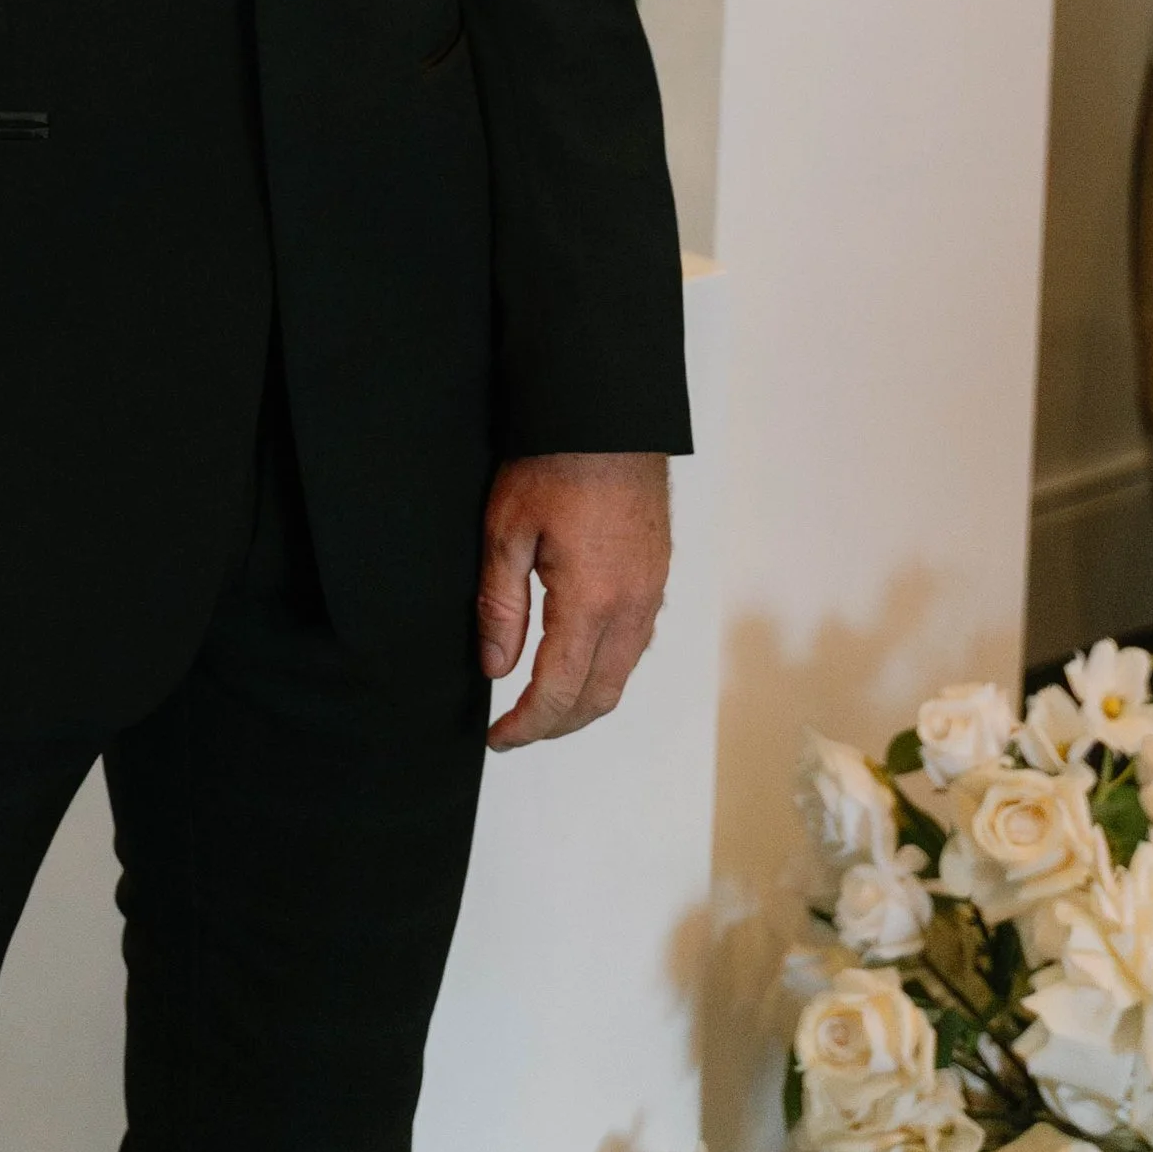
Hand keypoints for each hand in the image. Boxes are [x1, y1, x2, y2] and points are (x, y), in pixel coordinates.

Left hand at [477, 450, 670, 751]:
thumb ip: (500, 605)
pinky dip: (604, 669)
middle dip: (555, 725)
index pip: (559, 691)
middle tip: (515, 730)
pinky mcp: (657, 576)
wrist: (608, 413)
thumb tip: (496, 667)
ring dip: (583, 701)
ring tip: (541, 704)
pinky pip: (635, 645)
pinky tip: (575, 659)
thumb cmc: (555, 460)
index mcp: (592, 600)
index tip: (498, 737)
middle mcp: (632, 606)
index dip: (526, 725)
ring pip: (622, 675)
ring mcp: (651, 592)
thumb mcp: (506, 530)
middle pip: (598, 697)